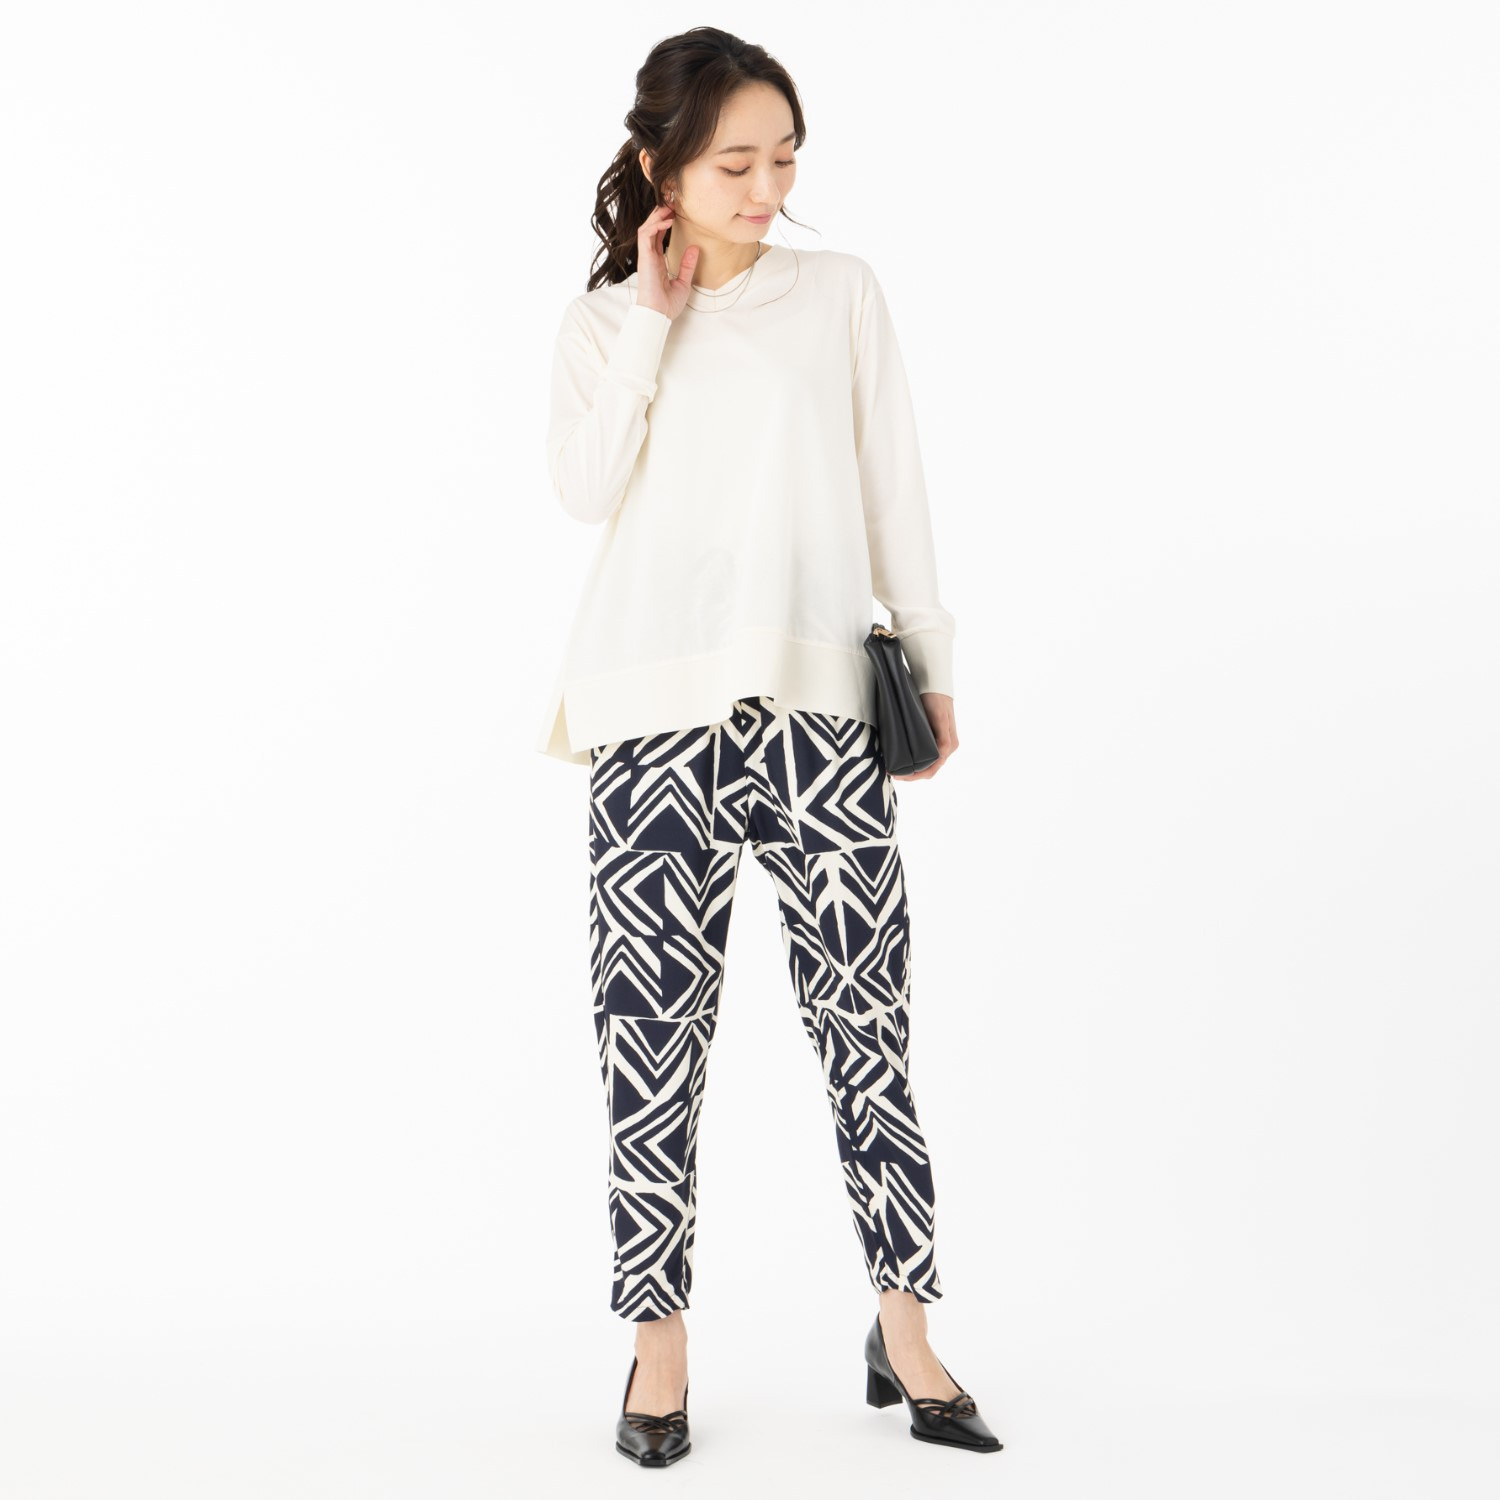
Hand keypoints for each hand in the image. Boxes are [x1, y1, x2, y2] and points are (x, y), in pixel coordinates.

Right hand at [635, 202, 701, 319]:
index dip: (665, 221)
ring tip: (670, 206)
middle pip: (651, 227)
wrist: (658, 315)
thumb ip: (688, 265)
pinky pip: (646, 235)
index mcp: (657, 261)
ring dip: (657, 215)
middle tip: (673, 202)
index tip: (676, 212)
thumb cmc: (668, 304)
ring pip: (647, 227)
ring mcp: (645, 256)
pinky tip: (668, 220)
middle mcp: (649, 256)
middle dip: (660, 212)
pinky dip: (656, 224)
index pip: (658, 235)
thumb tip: (695, 248)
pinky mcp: (644, 258)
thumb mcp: (684, 282)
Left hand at [890, 693, 956, 780]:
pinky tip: (902, 759)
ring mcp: (939, 743)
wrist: (934, 683)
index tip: (898, 775)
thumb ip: (943, 738)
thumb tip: (941, 755)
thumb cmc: (937, 700)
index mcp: (950, 745)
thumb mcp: (940, 718)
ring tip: (894, 769)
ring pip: (926, 764)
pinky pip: (924, 755)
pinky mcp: (932, 738)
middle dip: (911, 775)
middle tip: (892, 774)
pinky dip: (913, 760)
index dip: (916, 776)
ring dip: (912, 769)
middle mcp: (946, 747)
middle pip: (929, 769)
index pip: (933, 769)